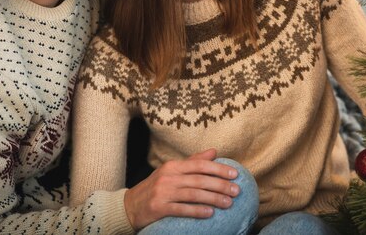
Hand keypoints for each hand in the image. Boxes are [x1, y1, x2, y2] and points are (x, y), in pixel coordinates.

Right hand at [123, 148, 240, 229]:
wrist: (129, 206)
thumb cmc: (155, 187)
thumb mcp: (172, 172)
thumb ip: (193, 162)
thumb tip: (214, 151)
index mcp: (173, 166)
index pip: (199, 165)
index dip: (218, 168)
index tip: (234, 174)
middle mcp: (168, 177)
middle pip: (199, 180)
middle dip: (220, 185)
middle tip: (236, 191)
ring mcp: (163, 192)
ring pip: (193, 194)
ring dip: (213, 199)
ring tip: (229, 203)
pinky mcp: (158, 208)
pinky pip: (182, 209)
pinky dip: (197, 211)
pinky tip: (210, 213)